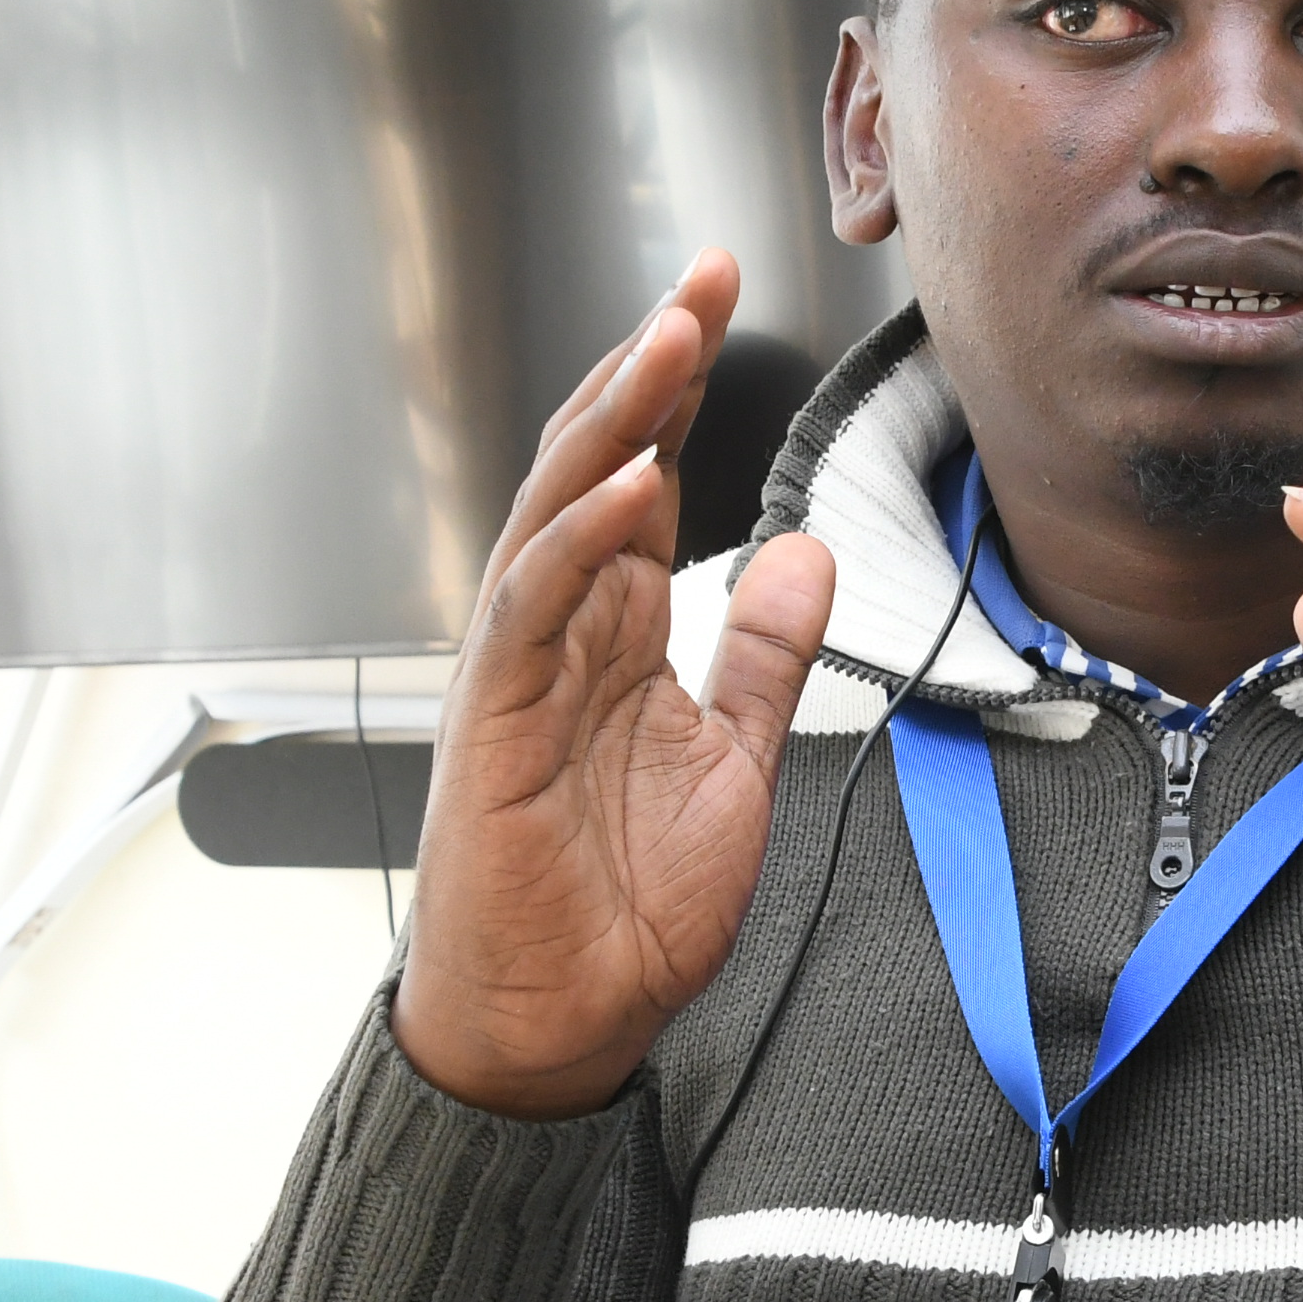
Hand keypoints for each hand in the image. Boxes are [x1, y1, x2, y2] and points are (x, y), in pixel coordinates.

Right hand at [392, 251, 837, 1117]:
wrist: (557, 1026)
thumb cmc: (620, 908)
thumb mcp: (733, 762)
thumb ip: (763, 656)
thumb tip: (807, 554)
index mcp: (611, 629)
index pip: (644, 472)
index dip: (678, 383)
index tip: (720, 292)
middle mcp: (558, 629)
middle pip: (593, 460)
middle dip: (648, 364)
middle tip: (702, 275)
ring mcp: (518, 667)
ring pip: (556, 509)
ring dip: (612, 418)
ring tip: (669, 336)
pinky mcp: (495, 719)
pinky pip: (533, 605)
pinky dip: (579, 538)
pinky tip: (630, 482)